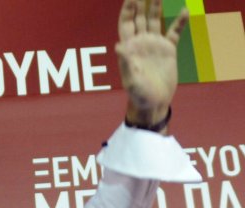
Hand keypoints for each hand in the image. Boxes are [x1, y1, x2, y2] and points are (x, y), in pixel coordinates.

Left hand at [116, 0, 188, 126]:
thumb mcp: (130, 79)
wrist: (153, 102)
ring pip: (155, 21)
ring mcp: (154, 45)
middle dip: (142, 3)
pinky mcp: (168, 51)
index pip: (126, 23)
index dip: (128, 9)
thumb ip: (125, 62)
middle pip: (141, 17)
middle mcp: (141, 43)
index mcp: (129, 47)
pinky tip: (185, 10)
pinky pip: (174, 32)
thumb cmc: (138, 94)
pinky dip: (179, 22)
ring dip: (157, 7)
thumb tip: (118, 46)